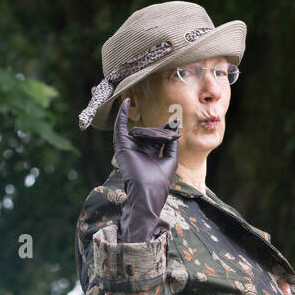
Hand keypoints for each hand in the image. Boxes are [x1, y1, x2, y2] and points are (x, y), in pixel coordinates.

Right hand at [113, 97, 179, 242]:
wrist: (147, 192)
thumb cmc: (159, 181)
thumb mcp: (170, 159)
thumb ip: (171, 143)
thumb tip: (174, 128)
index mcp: (150, 154)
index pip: (157, 137)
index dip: (166, 130)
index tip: (175, 122)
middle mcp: (139, 150)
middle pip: (150, 133)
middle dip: (161, 132)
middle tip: (171, 130)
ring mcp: (129, 148)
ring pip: (140, 131)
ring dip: (152, 132)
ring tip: (163, 136)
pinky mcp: (121, 146)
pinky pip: (120, 127)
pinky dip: (122, 115)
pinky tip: (126, 101)